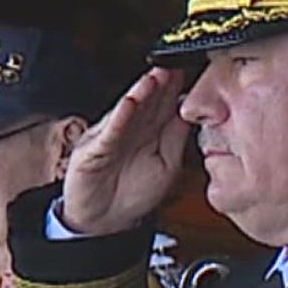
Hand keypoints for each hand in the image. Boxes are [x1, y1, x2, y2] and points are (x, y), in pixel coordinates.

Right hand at [62, 68, 193, 234]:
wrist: (104, 221)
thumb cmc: (134, 194)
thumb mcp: (167, 164)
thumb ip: (177, 138)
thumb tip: (193, 113)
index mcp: (149, 130)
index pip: (165, 104)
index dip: (176, 88)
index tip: (191, 73)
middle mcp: (130, 128)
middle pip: (147, 101)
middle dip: (160, 83)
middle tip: (174, 66)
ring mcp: (112, 136)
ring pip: (128, 111)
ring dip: (141, 93)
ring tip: (154, 78)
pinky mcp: (94, 150)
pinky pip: (109, 132)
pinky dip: (119, 117)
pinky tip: (129, 104)